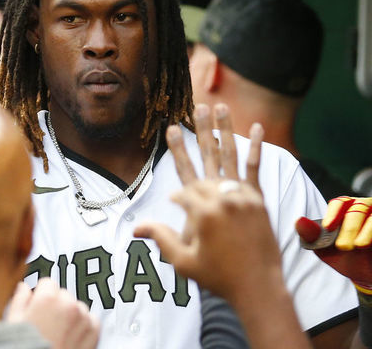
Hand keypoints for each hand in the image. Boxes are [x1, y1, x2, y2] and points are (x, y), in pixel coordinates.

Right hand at [7, 279, 98, 348]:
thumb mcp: (13, 323)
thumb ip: (20, 300)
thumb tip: (23, 288)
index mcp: (47, 298)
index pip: (48, 283)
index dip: (41, 295)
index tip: (38, 306)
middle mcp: (68, 305)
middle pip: (63, 295)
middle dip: (56, 305)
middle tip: (47, 324)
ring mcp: (83, 319)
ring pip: (78, 307)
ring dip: (71, 315)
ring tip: (58, 334)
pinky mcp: (94, 334)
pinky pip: (92, 321)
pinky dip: (85, 327)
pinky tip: (72, 338)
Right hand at [134, 103, 272, 302]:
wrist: (258, 288)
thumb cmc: (218, 277)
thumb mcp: (183, 261)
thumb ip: (161, 238)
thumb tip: (135, 228)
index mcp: (201, 212)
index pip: (183, 189)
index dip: (177, 197)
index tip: (175, 203)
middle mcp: (220, 197)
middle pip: (204, 159)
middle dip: (196, 133)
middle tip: (193, 109)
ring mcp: (241, 195)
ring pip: (229, 156)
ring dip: (223, 130)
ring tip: (218, 107)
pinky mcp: (258, 199)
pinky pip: (255, 168)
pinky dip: (255, 148)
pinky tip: (256, 127)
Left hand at [297, 196, 371, 292]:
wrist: (367, 275)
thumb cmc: (345, 258)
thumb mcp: (326, 249)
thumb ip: (312, 235)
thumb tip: (299, 221)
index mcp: (346, 209)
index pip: (340, 203)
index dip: (334, 213)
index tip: (328, 227)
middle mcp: (365, 209)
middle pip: (359, 208)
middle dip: (349, 227)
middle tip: (343, 246)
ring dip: (367, 230)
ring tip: (359, 245)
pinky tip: (371, 246)